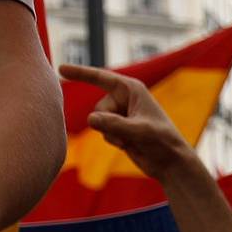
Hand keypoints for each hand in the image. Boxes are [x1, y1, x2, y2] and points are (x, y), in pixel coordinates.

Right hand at [58, 63, 191, 177]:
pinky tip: (130, 145)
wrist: (171, 163)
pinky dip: (114, 140)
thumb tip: (90, 120)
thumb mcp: (139, 131)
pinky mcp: (119, 129)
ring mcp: (121, 114)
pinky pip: (103, 132)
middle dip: (109, 123)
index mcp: (131, 89)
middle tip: (129, 134)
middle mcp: (124, 99)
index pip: (101, 78)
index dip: (80, 73)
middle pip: (99, 107)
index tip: (60, 68)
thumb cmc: (162, 141)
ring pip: (99, 121)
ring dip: (112, 134)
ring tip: (132, 140)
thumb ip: (114, 124)